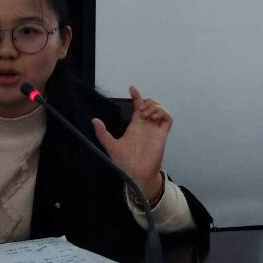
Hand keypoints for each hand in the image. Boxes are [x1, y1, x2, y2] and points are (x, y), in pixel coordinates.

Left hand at [92, 85, 171, 201]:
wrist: (136, 173)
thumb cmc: (125, 162)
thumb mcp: (111, 146)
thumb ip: (102, 133)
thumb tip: (94, 120)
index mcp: (135, 125)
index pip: (138, 106)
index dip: (136, 96)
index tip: (132, 88)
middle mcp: (146, 125)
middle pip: (151, 104)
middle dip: (147, 101)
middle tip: (140, 110)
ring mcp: (155, 129)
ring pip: (160, 109)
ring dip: (154, 106)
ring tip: (146, 114)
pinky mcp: (162, 134)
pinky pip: (168, 118)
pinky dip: (162, 113)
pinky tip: (152, 117)